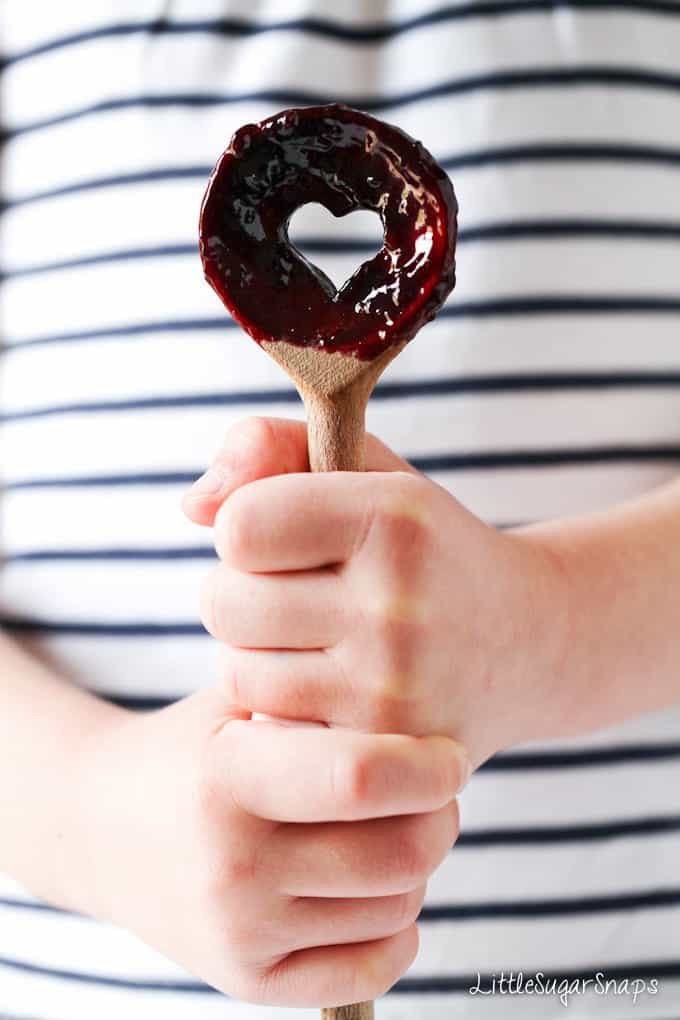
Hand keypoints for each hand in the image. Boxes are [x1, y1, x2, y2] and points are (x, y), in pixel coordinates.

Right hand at [70, 688, 466, 1005]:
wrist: (101, 825)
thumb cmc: (192, 749)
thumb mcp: (239, 700)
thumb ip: (318, 699)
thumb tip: (422, 712)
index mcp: (227, 776)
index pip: (361, 777)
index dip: (429, 765)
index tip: (448, 755)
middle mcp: (231, 863)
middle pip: (399, 853)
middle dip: (441, 817)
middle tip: (433, 793)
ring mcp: (238, 932)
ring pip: (397, 907)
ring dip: (417, 867)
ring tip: (390, 830)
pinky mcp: (247, 980)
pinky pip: (371, 969)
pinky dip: (398, 929)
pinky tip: (375, 889)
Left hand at [184, 417, 566, 767]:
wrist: (527, 642)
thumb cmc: (422, 548)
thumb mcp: (364, 470)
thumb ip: (269, 449)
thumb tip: (193, 504)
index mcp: (394, 518)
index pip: (239, 526)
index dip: (248, 528)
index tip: (288, 537)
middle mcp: (398, 603)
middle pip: (224, 602)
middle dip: (244, 594)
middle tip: (299, 594)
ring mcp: (392, 687)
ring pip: (237, 671)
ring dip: (258, 655)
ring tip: (317, 641)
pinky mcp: (382, 750)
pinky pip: (268, 725)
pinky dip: (280, 706)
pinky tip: (327, 689)